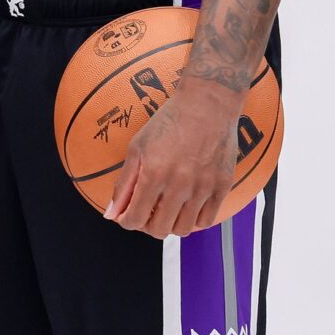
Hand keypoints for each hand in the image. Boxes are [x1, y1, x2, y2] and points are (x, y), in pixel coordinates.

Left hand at [109, 81, 240, 237]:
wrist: (207, 104)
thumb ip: (124, 184)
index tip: (126, 216)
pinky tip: (186, 206)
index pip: (136, 218)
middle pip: (159, 230)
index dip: (126, 222)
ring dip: (170, 225)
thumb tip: (111, 214)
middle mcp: (179, 185)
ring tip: (166, 209)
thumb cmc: (168, 122)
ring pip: (184, 229)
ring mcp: (203, 187)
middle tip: (147, 212)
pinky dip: (193, 220)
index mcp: (154, 174)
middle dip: (147, 225)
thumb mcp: (137, 148)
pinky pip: (207, 220)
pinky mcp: (223, 186)